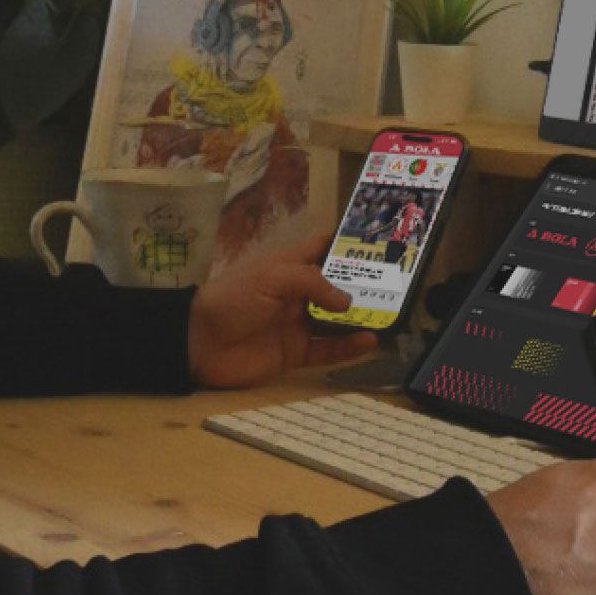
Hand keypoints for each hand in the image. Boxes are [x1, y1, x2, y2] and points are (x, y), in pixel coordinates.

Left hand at [187, 230, 377, 387]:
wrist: (199, 343)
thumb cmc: (233, 299)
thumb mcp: (272, 278)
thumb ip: (312, 283)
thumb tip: (347, 301)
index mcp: (288, 266)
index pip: (321, 248)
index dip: (345, 243)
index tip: (376, 241)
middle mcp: (297, 293)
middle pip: (336, 286)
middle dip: (363, 284)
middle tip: (396, 283)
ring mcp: (297, 323)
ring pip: (337, 320)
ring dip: (362, 318)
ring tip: (392, 315)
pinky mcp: (295, 353)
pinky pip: (328, 350)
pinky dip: (349, 347)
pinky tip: (370, 342)